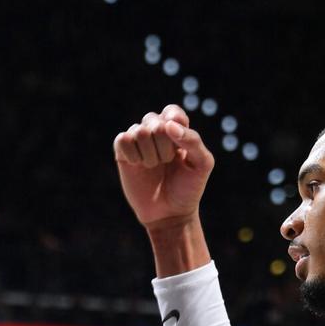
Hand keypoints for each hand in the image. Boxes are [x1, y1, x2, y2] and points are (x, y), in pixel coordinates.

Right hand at [113, 104, 214, 229]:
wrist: (169, 214)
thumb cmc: (188, 189)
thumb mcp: (202, 165)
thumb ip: (193, 141)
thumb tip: (168, 125)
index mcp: (176, 130)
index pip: (172, 111)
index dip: (175, 124)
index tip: (179, 147)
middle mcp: (156, 132)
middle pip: (154, 121)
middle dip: (164, 146)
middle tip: (168, 163)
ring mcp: (139, 141)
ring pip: (139, 131)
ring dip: (150, 154)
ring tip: (154, 167)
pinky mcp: (123, 152)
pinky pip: (123, 140)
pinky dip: (134, 156)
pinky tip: (138, 166)